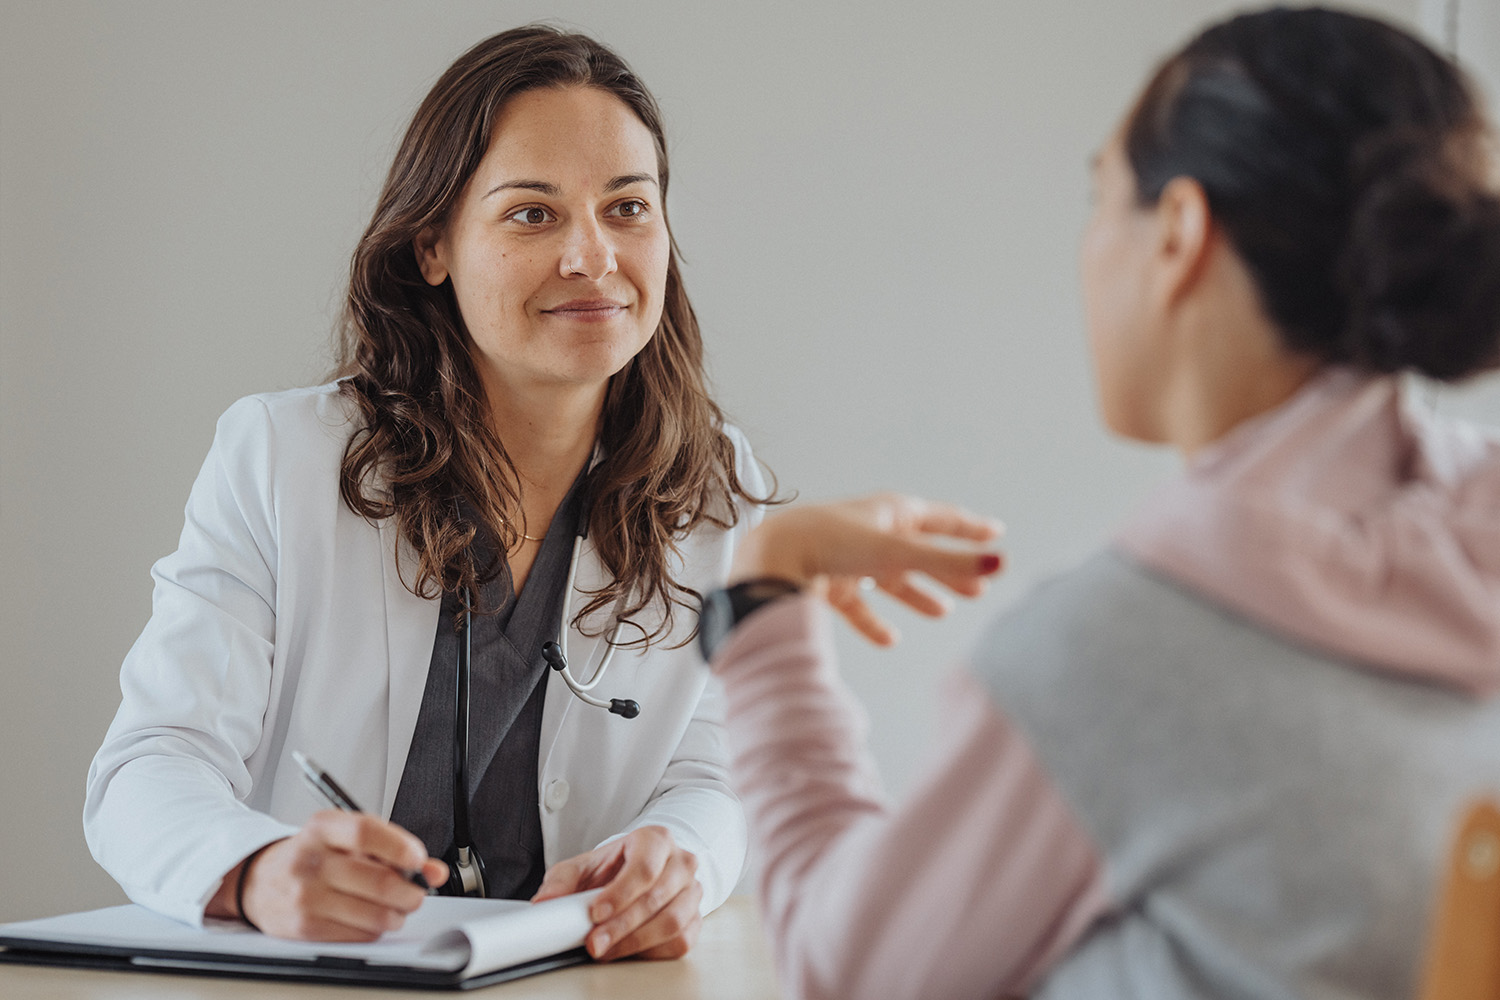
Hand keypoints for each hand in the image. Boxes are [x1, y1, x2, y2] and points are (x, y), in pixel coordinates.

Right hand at [207, 811, 447, 940]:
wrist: (260, 881)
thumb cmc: (312, 856)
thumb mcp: (346, 838)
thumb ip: (392, 848)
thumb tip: (433, 870)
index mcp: (322, 828)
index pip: (365, 832)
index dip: (400, 847)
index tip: (419, 859)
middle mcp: (311, 860)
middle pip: (378, 880)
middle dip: (410, 891)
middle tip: (416, 892)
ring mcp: (305, 896)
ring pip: (374, 914)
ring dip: (397, 914)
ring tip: (396, 907)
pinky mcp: (304, 927)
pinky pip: (360, 934)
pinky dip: (375, 928)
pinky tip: (370, 917)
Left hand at [531, 825, 701, 960]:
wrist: (636, 874)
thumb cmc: (613, 869)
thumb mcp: (583, 866)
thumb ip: (561, 881)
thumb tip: (545, 902)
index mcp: (655, 840)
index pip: (645, 867)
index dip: (620, 893)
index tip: (596, 913)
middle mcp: (680, 862)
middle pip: (658, 897)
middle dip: (622, 925)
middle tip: (594, 942)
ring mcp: (692, 891)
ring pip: (673, 921)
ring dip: (636, 941)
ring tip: (607, 950)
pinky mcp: (694, 918)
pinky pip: (680, 940)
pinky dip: (652, 951)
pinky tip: (629, 950)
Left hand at [730, 493, 1003, 644]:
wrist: (771, 558)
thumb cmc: (832, 543)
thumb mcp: (897, 553)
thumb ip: (949, 563)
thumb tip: (1002, 564)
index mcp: (891, 512)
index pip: (941, 519)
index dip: (970, 529)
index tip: (996, 535)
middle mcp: (870, 531)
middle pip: (919, 552)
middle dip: (949, 569)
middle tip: (978, 590)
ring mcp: (847, 558)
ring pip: (890, 578)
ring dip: (916, 593)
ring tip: (942, 611)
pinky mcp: (826, 584)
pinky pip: (857, 605)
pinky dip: (874, 622)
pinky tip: (888, 640)